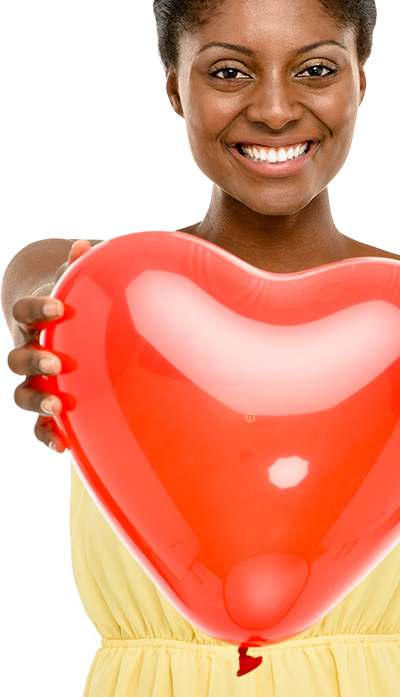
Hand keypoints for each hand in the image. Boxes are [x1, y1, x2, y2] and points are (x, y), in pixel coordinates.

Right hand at [6, 240, 92, 464]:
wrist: (54, 318)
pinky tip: (62, 452)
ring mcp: (34, 377)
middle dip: (35, 362)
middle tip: (58, 364)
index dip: (37, 308)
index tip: (58, 306)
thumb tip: (86, 245)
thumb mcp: (71, 279)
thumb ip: (79, 266)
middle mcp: (27, 348)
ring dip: (37, 402)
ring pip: (23, 393)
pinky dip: (48, 436)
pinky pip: (41, 422)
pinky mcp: (47, 398)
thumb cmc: (68, 296)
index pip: (24, 311)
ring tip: (58, 409)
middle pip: (17, 359)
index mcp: (31, 318)